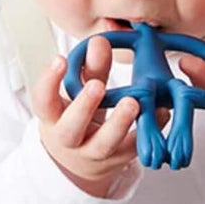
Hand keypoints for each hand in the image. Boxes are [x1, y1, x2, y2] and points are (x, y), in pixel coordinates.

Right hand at [30, 35, 159, 196]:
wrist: (79, 162)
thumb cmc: (76, 119)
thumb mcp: (76, 96)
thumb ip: (90, 70)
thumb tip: (100, 40)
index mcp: (52, 118)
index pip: (43, 101)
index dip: (49, 81)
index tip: (60, 59)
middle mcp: (69, 139)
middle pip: (71, 128)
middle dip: (84, 106)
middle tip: (98, 86)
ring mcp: (92, 154)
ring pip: (103, 144)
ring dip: (119, 123)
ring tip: (133, 102)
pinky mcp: (117, 161)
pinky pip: (133, 149)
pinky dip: (148, 130)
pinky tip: (161, 112)